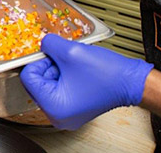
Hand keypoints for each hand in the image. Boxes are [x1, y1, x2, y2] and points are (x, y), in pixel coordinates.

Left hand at [20, 34, 152, 129]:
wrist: (132, 81)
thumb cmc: (108, 74)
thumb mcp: (70, 52)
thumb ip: (48, 45)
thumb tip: (41, 44)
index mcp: (54, 107)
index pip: (28, 78)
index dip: (38, 61)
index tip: (50, 55)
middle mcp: (58, 116)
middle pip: (37, 82)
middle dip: (48, 66)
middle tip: (64, 59)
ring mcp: (66, 114)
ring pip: (47, 84)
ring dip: (57, 70)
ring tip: (74, 66)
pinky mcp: (73, 109)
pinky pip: (58, 89)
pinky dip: (64, 76)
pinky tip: (76, 71)